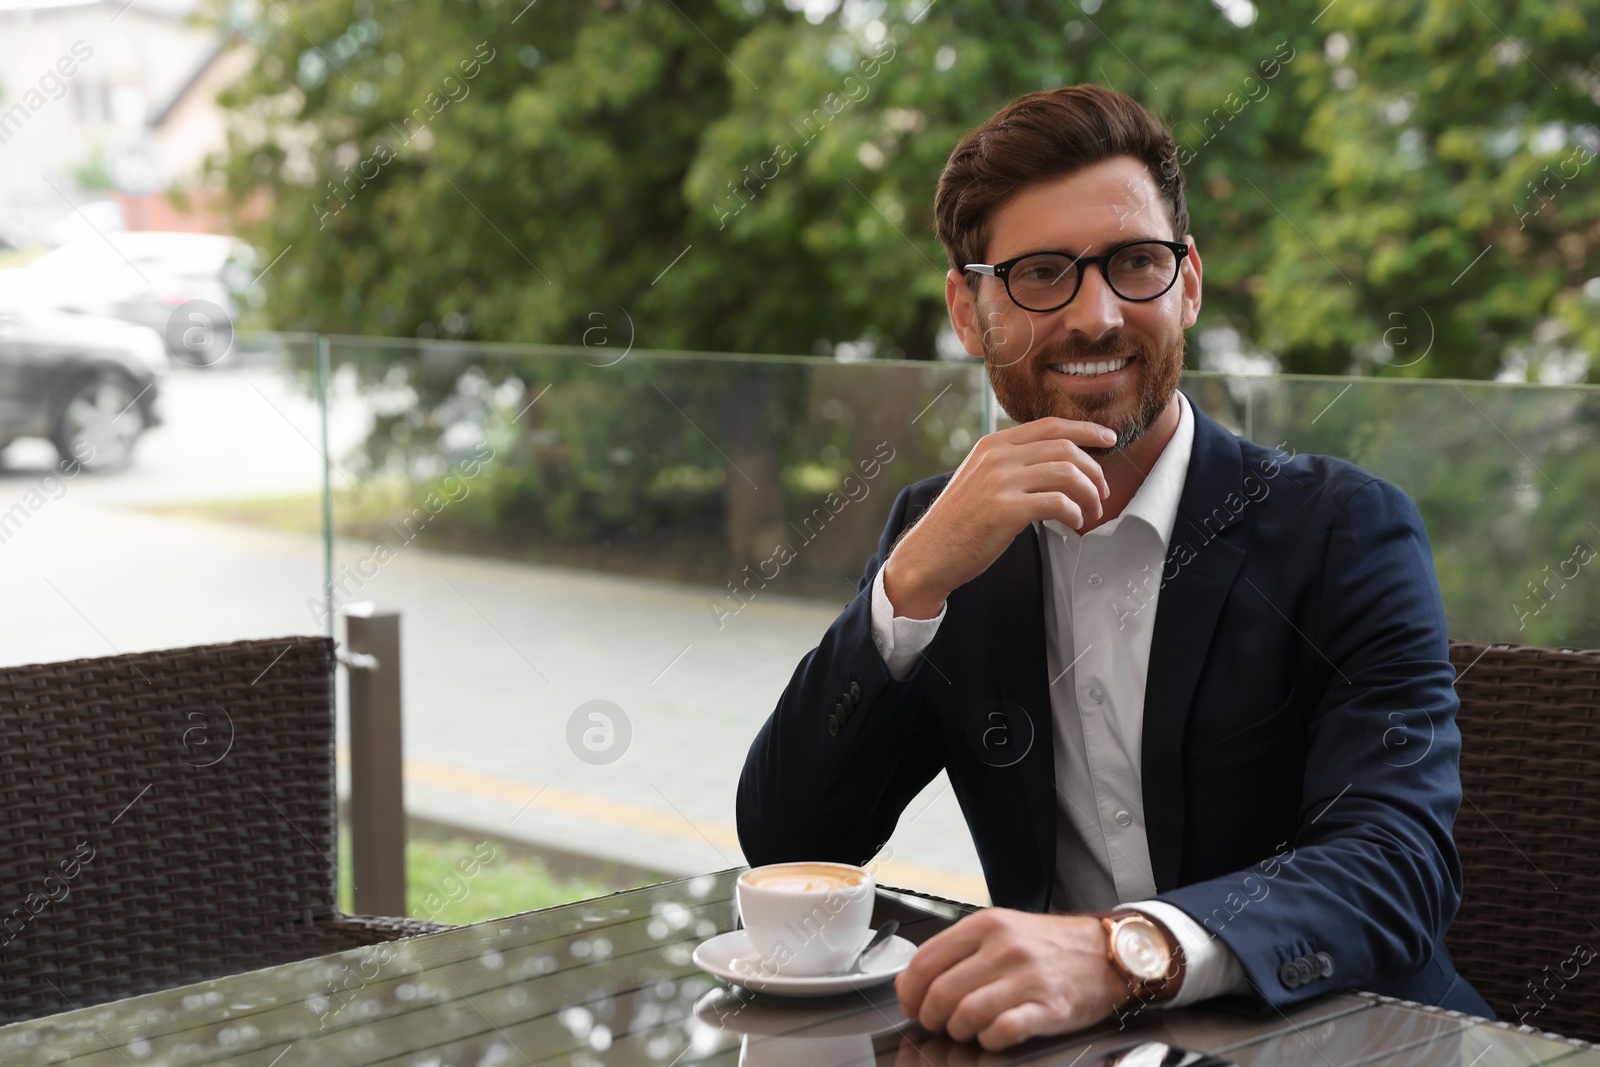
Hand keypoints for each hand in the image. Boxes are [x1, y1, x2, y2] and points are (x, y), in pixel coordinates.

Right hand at [882, 419, 1114, 618]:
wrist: (929, 553)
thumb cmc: (958, 522)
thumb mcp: (980, 478)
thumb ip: (1011, 464)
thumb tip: (1057, 462)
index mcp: (993, 445)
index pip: (1050, 425)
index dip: (1086, 430)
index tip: (1108, 439)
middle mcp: (997, 457)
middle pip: (1065, 448)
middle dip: (1094, 469)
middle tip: (1102, 491)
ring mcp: (1000, 482)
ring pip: (1067, 473)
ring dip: (1089, 493)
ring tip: (1092, 511)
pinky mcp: (1005, 510)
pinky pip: (1058, 503)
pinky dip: (1075, 513)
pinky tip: (1075, 523)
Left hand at [894, 909, 1129, 1049]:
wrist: (1104, 953)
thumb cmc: (1047, 945)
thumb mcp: (1000, 930)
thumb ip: (956, 950)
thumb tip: (911, 981)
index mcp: (986, 925)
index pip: (926, 961)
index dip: (910, 991)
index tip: (911, 1005)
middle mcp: (1004, 948)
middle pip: (943, 993)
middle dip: (932, 1017)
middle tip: (938, 1023)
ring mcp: (1028, 978)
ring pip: (967, 1015)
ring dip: (958, 1031)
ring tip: (965, 1030)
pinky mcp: (1049, 1008)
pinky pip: (1003, 1032)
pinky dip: (989, 1041)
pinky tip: (992, 1036)